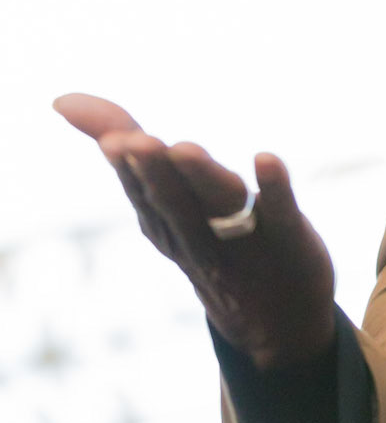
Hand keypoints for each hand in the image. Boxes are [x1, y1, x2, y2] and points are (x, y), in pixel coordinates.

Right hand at [53, 94, 335, 369]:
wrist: (278, 323)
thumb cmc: (211, 244)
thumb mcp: (163, 199)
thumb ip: (122, 141)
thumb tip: (60, 99)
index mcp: (165, 223)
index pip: (142, 193)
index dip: (128, 168)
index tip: (111, 139)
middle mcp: (200, 233)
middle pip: (173, 202)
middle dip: (153, 172)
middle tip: (134, 142)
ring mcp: (245, 239)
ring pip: (219, 205)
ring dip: (202, 176)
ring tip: (183, 149)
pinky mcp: (289, 239)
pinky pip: (280, 211)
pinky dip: (273, 187)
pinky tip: (266, 158)